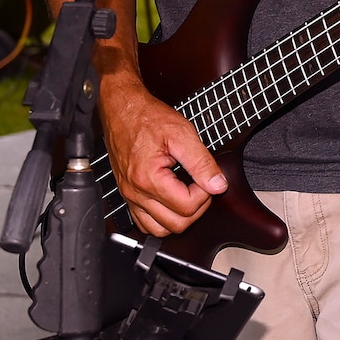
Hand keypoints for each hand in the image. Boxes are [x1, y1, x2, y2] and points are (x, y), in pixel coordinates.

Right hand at [100, 78, 226, 235]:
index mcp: (148, 179)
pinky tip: (173, 201)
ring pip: (158, 229)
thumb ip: (202, 162)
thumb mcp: (182, 134)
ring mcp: (129, 196)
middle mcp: (135, 193)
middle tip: (201, 186)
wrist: (122, 109)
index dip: (205, 194)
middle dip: (196, 208)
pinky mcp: (127, 194)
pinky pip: (144, 222)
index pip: (187, 207)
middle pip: (175, 224)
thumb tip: (218, 185)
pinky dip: (161, 218)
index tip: (207, 177)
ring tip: (189, 194)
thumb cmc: (148, 118)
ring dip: (179, 217)